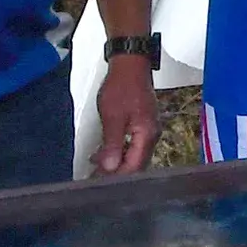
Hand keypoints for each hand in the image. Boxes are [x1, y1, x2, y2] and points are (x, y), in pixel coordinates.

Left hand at [92, 59, 159, 174]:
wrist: (130, 63)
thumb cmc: (122, 86)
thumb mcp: (113, 117)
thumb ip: (112, 144)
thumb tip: (110, 167)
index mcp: (147, 135)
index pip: (134, 167)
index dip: (117, 177)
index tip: (99, 183)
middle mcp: (151, 135)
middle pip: (136, 164)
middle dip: (116, 173)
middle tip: (95, 179)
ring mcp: (148, 129)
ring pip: (134, 155)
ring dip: (116, 162)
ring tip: (96, 168)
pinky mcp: (143, 123)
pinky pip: (133, 145)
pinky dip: (119, 151)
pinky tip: (104, 152)